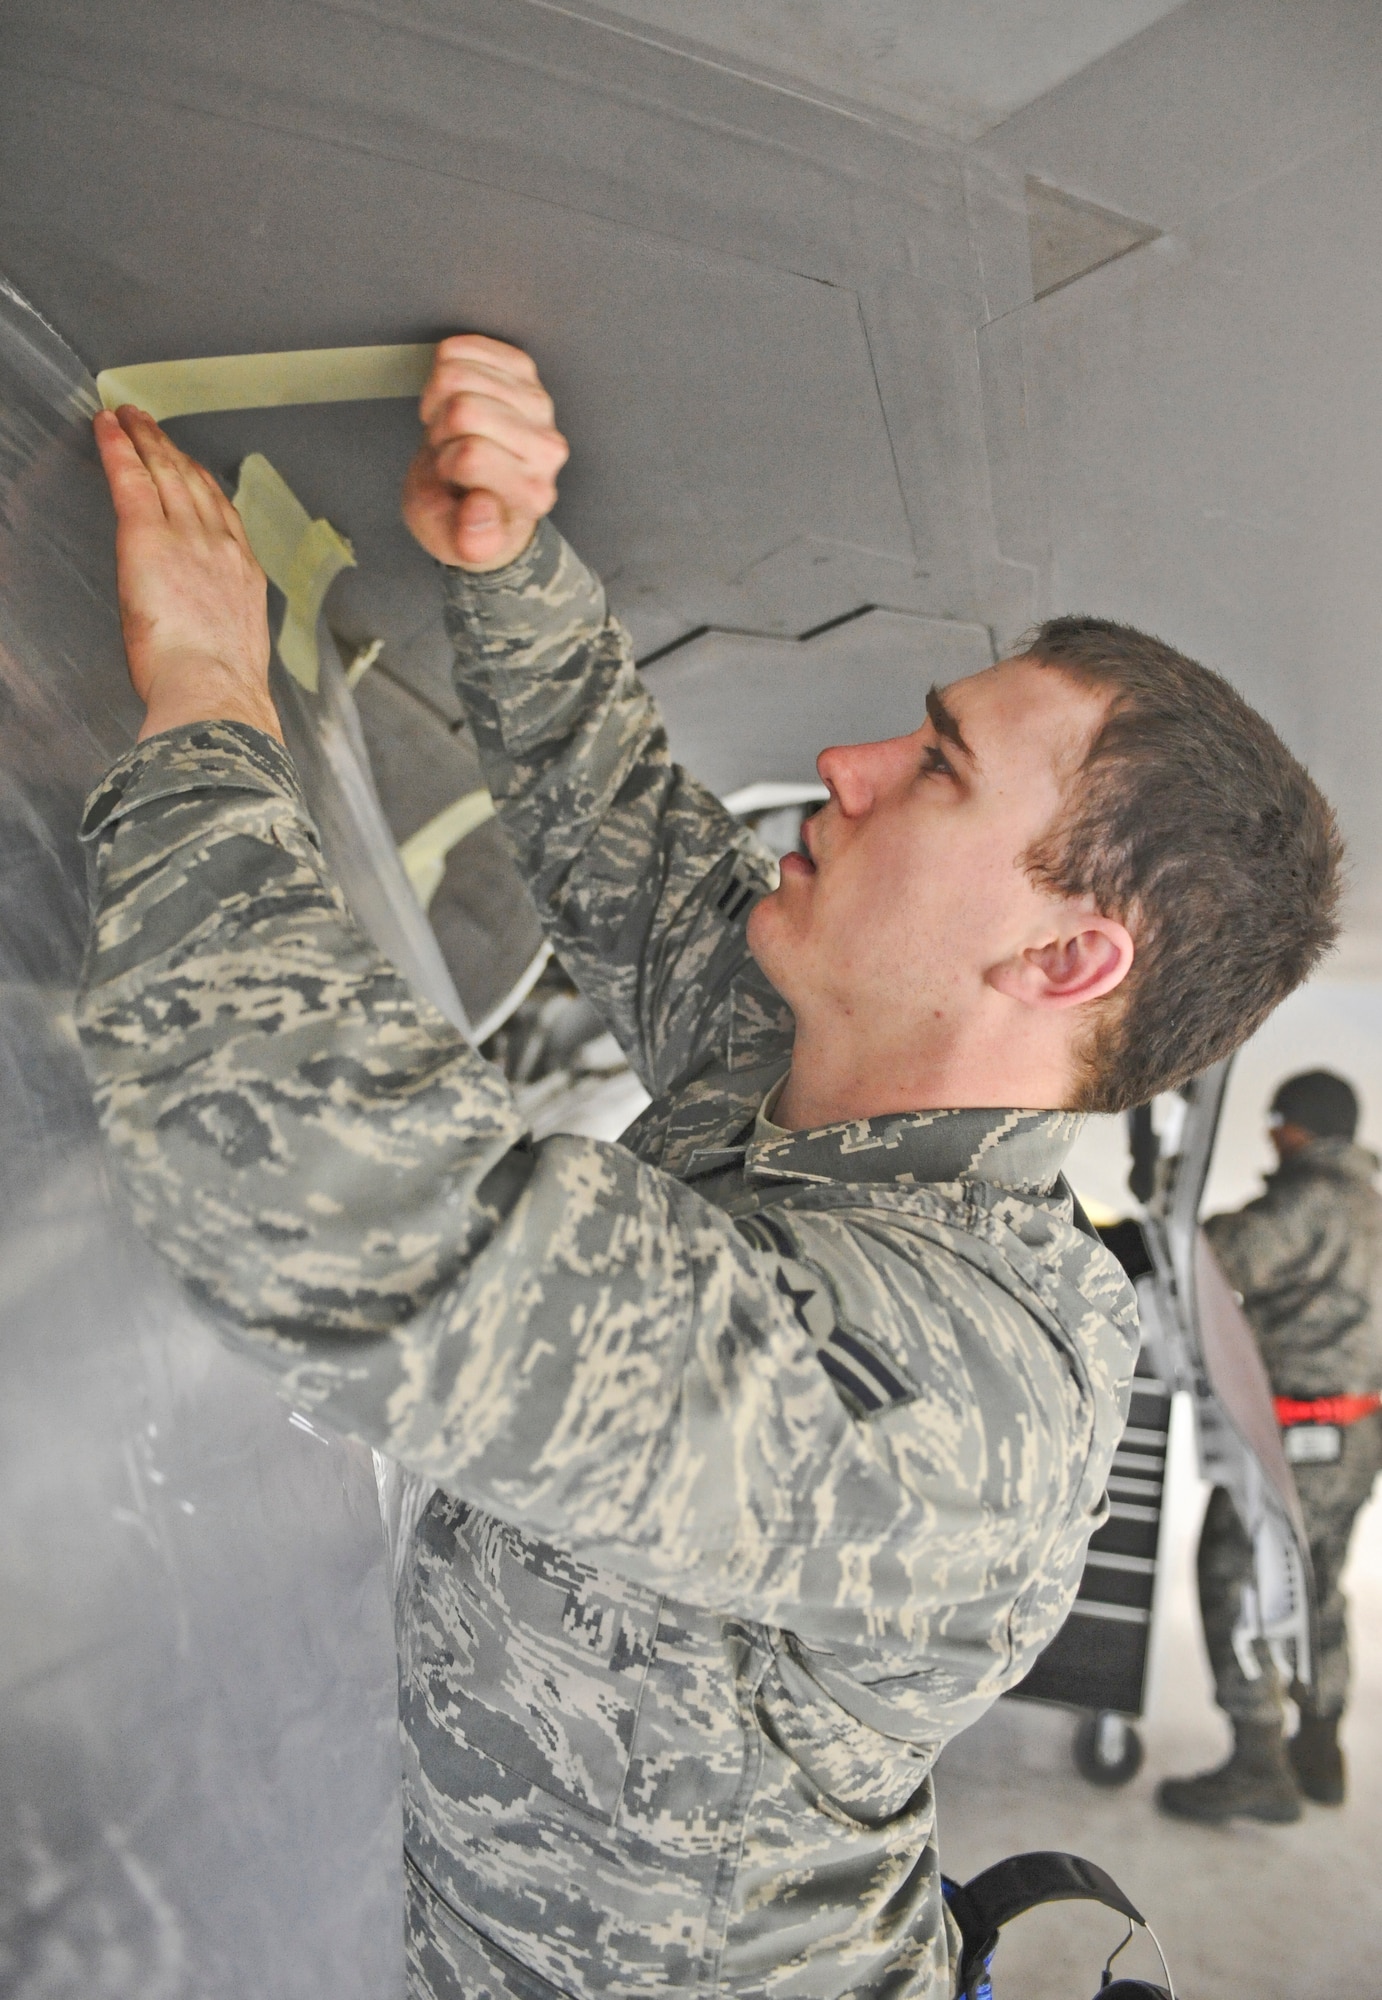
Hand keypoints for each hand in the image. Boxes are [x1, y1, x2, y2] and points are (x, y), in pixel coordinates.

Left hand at [93, 406, 278, 742]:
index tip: (191, 467)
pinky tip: (107, 428)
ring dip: (146, 438)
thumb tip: (202, 629)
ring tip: (130, 418)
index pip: (222, 513)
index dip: (203, 483)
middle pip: (194, 483)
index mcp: (242, 574)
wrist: (215, 688)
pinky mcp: (148, 536)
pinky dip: (119, 448)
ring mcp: (187, 536)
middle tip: (153, 425)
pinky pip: (130, 479)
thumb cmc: (220, 685)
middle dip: (171, 449)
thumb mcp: (234, 645)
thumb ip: (219, 621)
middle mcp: (219, 546)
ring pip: (165, 472)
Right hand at [402, 335, 567, 570]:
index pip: (470, 456)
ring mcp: (538, 404)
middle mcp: (548, 449)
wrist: (472, 489)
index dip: (444, 465)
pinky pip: (459, 349)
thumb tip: (481, 508)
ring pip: (456, 375)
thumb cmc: (460, 515)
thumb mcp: (454, 542)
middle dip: (439, 432)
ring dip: (439, 402)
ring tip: (453, 430)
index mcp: (533, 495)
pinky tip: (453, 398)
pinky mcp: (522, 369)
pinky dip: (441, 371)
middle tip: (449, 453)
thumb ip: (470, 539)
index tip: (452, 480)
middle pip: (461, 410)